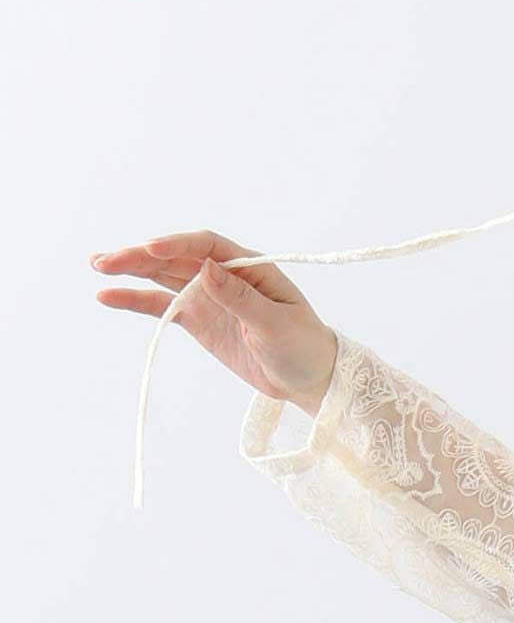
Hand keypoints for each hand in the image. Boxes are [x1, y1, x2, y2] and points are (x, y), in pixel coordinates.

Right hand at [89, 229, 337, 412]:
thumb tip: (208, 268)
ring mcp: (208, 296)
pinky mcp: (198, 319)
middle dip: (142, 256)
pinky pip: (163, 305)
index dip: (177, 245)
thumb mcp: (276, 324)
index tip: (151, 249)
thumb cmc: (302, 345)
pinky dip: (137, 300)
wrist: (307, 377)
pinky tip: (109, 296)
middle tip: (107, 260)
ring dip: (132, 270)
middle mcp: (224, 275)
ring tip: (98, 265)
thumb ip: (241, 298)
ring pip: (164, 276)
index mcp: (249, 267)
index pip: (207, 246)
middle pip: (177, 258)